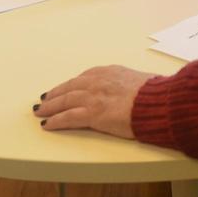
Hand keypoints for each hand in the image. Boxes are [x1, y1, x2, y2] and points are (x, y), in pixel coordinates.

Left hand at [33, 65, 154, 137]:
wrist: (157, 102)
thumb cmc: (156, 94)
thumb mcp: (142, 80)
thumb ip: (131, 84)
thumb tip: (136, 90)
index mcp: (110, 72)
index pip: (84, 78)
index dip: (72, 84)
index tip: (64, 88)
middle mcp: (98, 81)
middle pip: (70, 87)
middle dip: (55, 94)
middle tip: (44, 99)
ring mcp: (93, 97)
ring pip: (65, 100)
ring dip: (50, 106)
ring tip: (41, 111)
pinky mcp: (93, 113)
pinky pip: (68, 117)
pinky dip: (56, 120)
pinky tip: (47, 124)